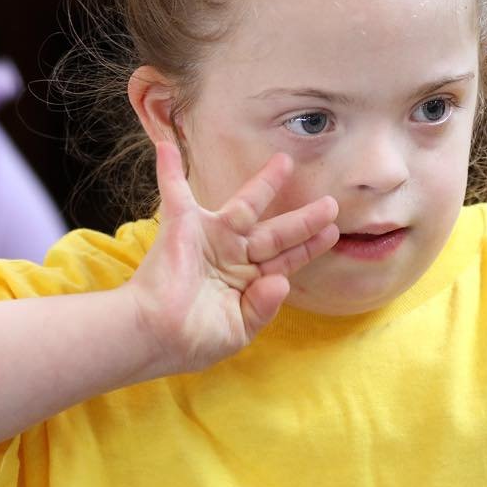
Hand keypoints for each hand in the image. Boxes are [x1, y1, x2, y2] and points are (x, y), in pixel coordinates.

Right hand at [127, 142, 338, 374]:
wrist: (154, 337)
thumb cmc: (192, 340)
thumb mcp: (237, 331)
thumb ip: (263, 308)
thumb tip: (282, 282)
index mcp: (246, 282)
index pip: (285, 260)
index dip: (308, 247)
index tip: (332, 232)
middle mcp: (232, 256)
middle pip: (276, 232)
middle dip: (304, 218)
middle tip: (331, 203)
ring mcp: (210, 239)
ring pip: (247, 205)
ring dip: (266, 182)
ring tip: (285, 161)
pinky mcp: (183, 226)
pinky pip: (176, 191)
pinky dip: (170, 170)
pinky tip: (168, 147)